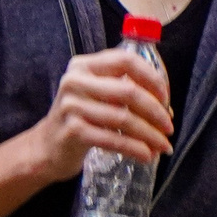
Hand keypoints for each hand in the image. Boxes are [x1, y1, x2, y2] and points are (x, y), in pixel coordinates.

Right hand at [30, 46, 171, 176]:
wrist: (47, 147)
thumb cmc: (80, 118)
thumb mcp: (97, 95)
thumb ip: (125, 92)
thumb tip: (166, 109)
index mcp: (84, 65)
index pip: (126, 60)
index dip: (151, 78)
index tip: (166, 98)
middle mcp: (75, 80)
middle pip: (128, 91)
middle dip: (155, 111)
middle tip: (169, 128)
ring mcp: (72, 105)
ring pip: (123, 118)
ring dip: (150, 134)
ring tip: (163, 146)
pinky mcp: (73, 131)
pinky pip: (112, 139)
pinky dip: (134, 149)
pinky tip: (147, 156)